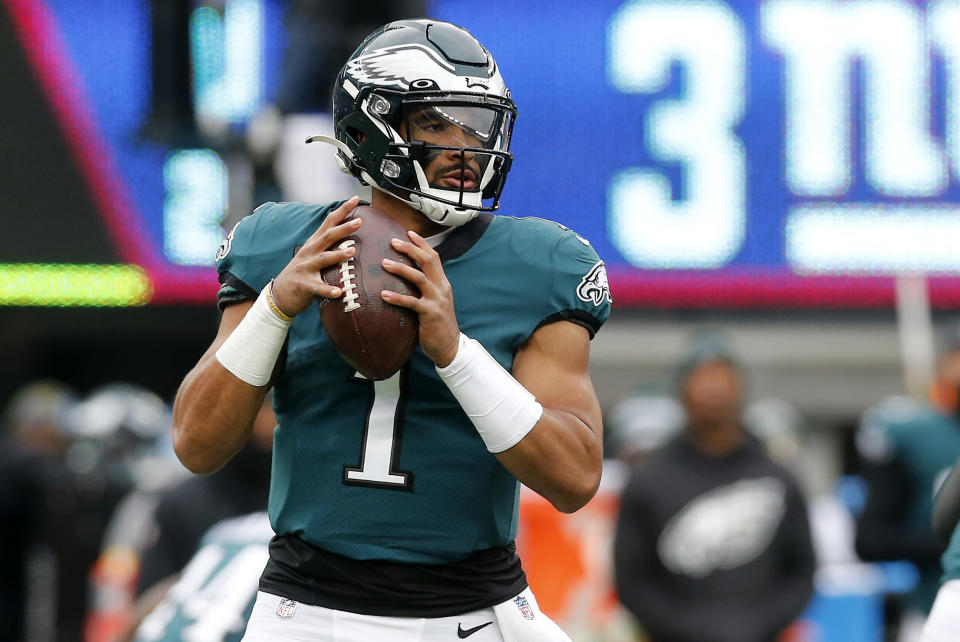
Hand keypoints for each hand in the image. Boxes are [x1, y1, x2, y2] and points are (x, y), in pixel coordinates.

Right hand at [271, 197, 362, 316]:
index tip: (356, 199)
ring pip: (323, 259)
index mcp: (314, 243)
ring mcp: (306, 268)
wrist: (280, 294)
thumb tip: (354, 237)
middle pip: (328, 237)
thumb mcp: (314, 255)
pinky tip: (338, 292)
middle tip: (359, 221)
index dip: (342, 210)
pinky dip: (328, 290)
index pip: (329, 222)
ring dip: (338, 255)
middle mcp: (310, 252)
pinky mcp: (304, 285)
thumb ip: (330, 245)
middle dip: (343, 229)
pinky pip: (318, 288)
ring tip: (352, 251)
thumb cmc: (304, 273)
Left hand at [380, 231, 460, 366]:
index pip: (433, 257)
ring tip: (384, 263)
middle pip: (427, 261)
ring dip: (401, 269)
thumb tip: (407, 276)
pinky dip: (397, 297)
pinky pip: (412, 302)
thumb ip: (425, 288)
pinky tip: (383, 295)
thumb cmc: (437, 324)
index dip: (421, 244)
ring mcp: (437, 300)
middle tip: (393, 241)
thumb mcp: (434, 301)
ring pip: (419, 278)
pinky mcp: (430, 314)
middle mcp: (441, 288)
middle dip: (410, 249)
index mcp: (442, 283)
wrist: (449, 346)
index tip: (408, 232)